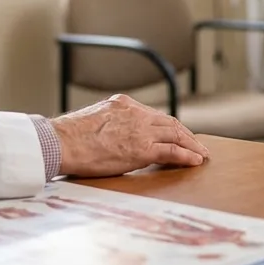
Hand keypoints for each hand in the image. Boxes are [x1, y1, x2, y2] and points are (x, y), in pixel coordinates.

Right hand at [49, 94, 210, 177]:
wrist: (61, 142)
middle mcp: (135, 113)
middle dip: (185, 134)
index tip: (177, 133)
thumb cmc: (68, 137)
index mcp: (123, 104)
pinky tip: (195, 160)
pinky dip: (187, 155)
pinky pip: (172, 151)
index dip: (168, 125)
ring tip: (201, 154)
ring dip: (192, 145)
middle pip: (169, 122)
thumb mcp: (92, 120)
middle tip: (196, 144)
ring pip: (176, 134)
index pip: (153, 114)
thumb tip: (112, 136)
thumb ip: (109, 123)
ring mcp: (140, 130)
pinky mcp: (142, 149)